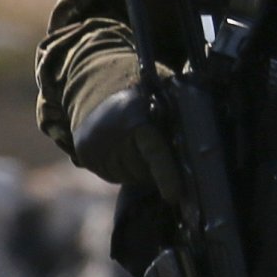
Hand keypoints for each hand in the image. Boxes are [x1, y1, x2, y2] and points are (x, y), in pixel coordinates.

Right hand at [71, 87, 184, 201]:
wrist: (95, 81)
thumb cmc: (138, 93)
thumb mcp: (159, 99)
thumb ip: (171, 126)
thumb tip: (191, 159)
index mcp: (134, 114)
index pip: (154, 153)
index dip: (167, 177)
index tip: (174, 195)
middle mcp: (110, 130)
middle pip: (141, 171)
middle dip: (153, 170)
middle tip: (158, 155)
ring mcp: (94, 144)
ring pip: (126, 177)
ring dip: (137, 171)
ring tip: (138, 148)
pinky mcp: (85, 154)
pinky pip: (111, 176)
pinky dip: (122, 170)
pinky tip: (123, 151)